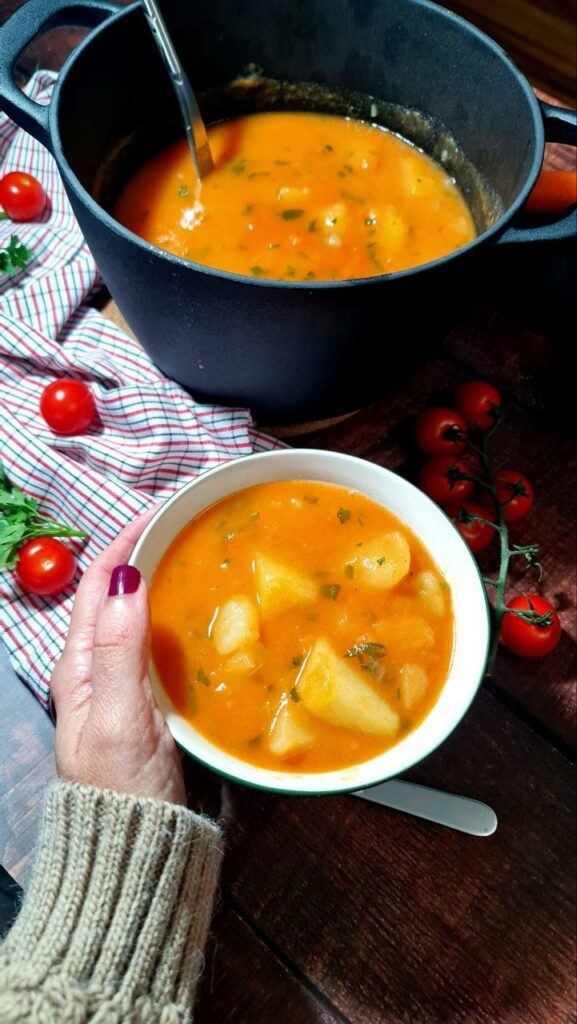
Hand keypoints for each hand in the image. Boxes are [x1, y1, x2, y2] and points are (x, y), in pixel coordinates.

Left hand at [50, 512, 185, 804]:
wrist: (138, 852)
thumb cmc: (123, 791)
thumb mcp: (119, 719)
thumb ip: (119, 651)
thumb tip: (125, 577)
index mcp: (79, 665)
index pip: (96, 584)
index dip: (125, 541)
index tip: (162, 509)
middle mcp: (98, 668)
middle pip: (119, 593)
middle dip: (149, 552)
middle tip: (192, 524)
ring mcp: (126, 685)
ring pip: (144, 617)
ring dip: (168, 581)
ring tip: (205, 557)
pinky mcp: (153, 702)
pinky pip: (165, 645)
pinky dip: (184, 619)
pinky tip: (210, 615)